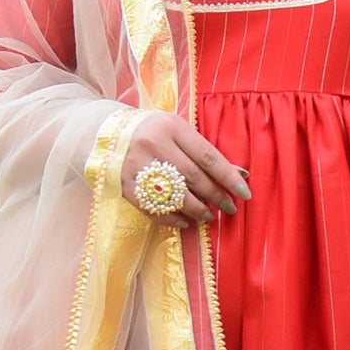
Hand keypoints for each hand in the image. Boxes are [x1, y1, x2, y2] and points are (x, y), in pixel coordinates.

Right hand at [121, 112, 250, 225]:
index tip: (244, 192)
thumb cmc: (152, 132)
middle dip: (215, 196)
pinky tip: (185, 222)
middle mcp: (153, 144)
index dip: (228, 177)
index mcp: (171, 127)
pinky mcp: (125, 184)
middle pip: (193, 177)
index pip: (207, 156)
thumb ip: (205, 152)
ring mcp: (136, 165)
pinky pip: (153, 208)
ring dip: (196, 210)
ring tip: (208, 216)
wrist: (105, 133)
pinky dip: (172, 218)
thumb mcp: (178, 132)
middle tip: (229, 207)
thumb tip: (241, 175)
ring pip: (174, 195)